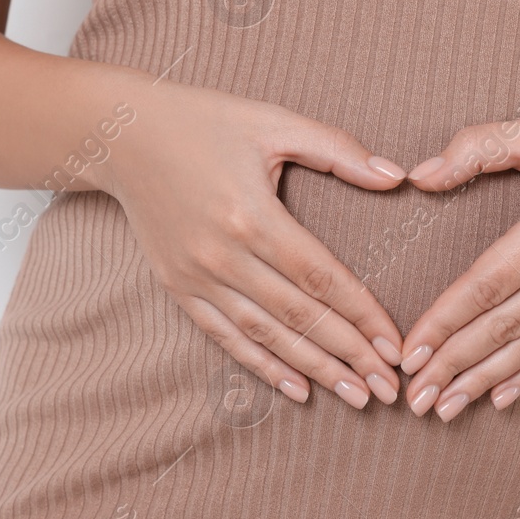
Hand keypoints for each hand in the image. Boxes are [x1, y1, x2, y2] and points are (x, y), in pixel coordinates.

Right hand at [99, 82, 407, 407]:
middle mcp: (223, 254)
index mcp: (252, 214)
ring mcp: (196, 276)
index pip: (321, 277)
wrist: (123, 134)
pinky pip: (225, 336)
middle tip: (388, 388)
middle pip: (299, 316)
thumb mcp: (274, 122)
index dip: (363, 315)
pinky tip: (297, 389)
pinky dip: (261, 366)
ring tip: (356, 397)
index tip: (394, 346)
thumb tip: (396, 177)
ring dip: (314, 370)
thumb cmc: (206, 121)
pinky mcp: (178, 287)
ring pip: (265, 335)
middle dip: (349, 356)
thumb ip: (337, 150)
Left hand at [398, 95, 519, 419]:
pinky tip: (502, 397)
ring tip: (447, 408)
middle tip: (416, 397)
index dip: (443, 323)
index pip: (484, 286)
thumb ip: (473, 149)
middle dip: (454, 366)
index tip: (410, 354)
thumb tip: (418, 177)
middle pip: (504, 327)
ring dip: (487, 381)